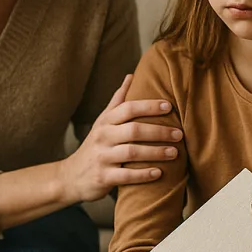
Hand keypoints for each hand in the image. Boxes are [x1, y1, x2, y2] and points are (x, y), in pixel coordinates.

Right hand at [59, 74, 181, 202]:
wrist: (72, 176)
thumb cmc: (96, 144)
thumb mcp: (103, 121)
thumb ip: (118, 100)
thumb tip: (132, 74)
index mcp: (106, 121)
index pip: (129, 108)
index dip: (149, 106)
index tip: (169, 106)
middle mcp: (103, 136)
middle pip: (134, 130)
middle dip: (159, 131)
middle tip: (179, 134)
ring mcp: (102, 157)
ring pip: (132, 152)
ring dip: (156, 152)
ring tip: (174, 152)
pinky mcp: (103, 177)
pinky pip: (126, 175)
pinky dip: (143, 174)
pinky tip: (159, 173)